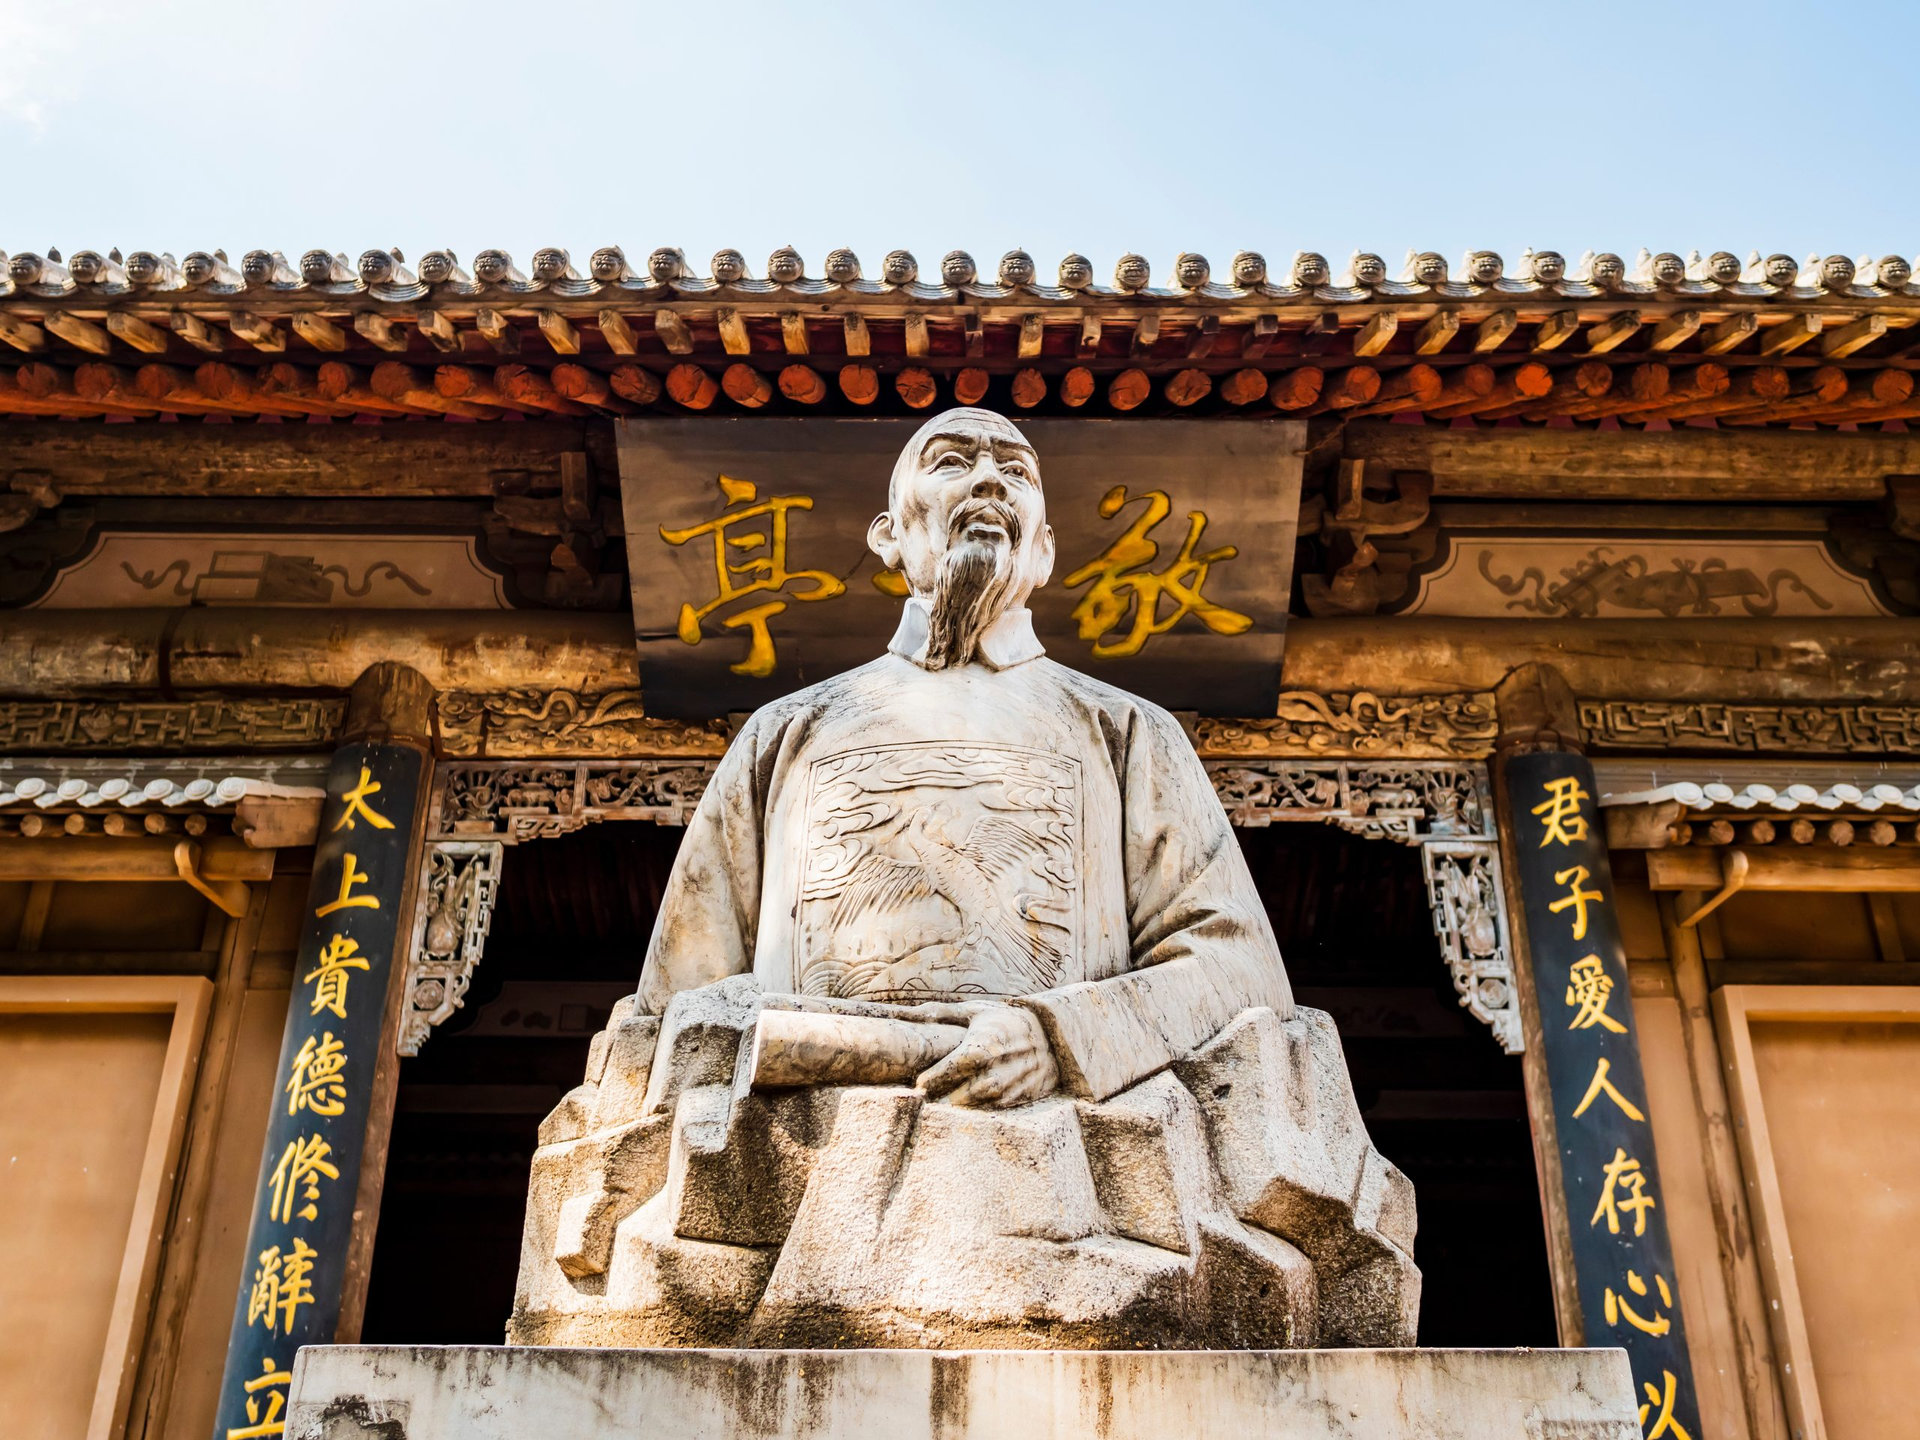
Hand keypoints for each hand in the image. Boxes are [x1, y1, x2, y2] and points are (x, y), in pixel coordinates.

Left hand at [916, 1005, 1058, 1108]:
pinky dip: (982, 1107)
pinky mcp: (1023, 1095)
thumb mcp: (975, 1011)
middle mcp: (1003, 1064)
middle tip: (927, 1098)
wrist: (1052, 1032)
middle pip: (968, 1090)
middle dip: (946, 1096)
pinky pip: (998, 1107)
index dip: (937, 1077)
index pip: (958, 1064)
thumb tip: (904, 1013)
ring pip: (984, 1101)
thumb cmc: (1004, 1019)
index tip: (920, 1084)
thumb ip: (940, 1014)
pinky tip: (968, 1104)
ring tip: (944, 1103)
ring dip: (963, 1104)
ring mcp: (1015, 1082)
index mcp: (988, 1041)